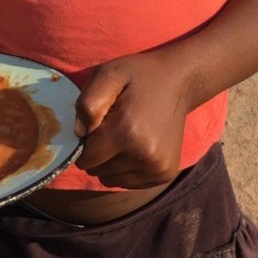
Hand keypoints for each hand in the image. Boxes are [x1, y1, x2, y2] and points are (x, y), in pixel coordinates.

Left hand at [74, 51, 189, 189]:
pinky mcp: (165, 174)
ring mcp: (158, 168)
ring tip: (124, 136)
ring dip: (111, 162)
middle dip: (97, 153)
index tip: (96, 126)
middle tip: (111, 128)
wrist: (178, 82)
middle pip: (99, 171)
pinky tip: (135, 146)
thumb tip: (79, 134)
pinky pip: (129, 183)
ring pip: (112, 179)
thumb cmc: (138, 76)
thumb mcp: (108, 74)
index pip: (87, 159)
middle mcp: (146, 156)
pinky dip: (125, 168)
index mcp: (128, 132)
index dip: (84, 142)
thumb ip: (88, 103)